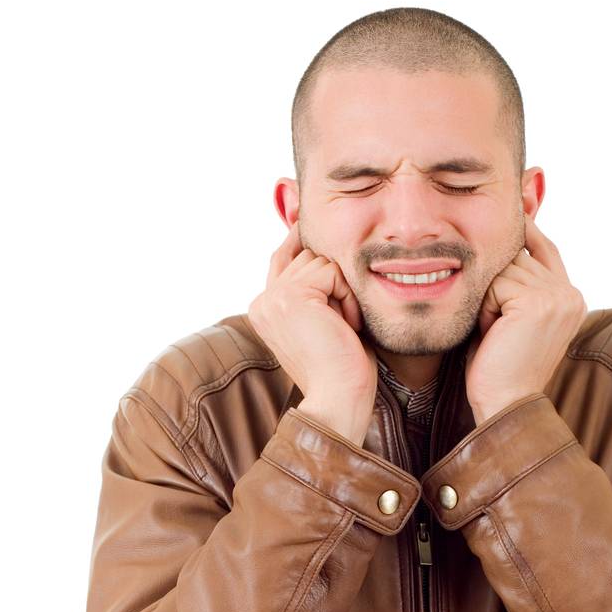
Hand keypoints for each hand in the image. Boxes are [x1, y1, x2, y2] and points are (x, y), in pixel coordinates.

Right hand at [248, 223, 377, 442]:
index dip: (300, 237)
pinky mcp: (291, 297)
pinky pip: (331, 271)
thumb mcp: (329, 320)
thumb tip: (323, 242)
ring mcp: (274, 297)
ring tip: (345, 327)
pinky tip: (347, 326)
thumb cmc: (343, 369)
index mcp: (266, 308)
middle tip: (344, 322)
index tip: (304, 210)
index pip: (285, 256)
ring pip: (321, 260)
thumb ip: (320, 286)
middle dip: (335, 281)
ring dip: (344, 292)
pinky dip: (348, 297)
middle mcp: (263, 300)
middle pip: (308, 254)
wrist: (338, 401)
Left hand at [464, 212, 585, 425]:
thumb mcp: (514, 318)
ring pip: (504, 270)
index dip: (527, 232)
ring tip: (496, 334)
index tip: (515, 211)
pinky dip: (485, 310)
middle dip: (496, 288)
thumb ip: (519, 282)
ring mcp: (557, 296)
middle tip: (497, 329)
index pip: (546, 248)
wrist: (506, 405)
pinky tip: (494, 335)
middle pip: (517, 257)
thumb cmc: (500, 368)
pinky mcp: (538, 302)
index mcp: (571, 298)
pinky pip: (495, 286)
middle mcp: (570, 293)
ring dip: (488, 301)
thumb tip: (510, 235)